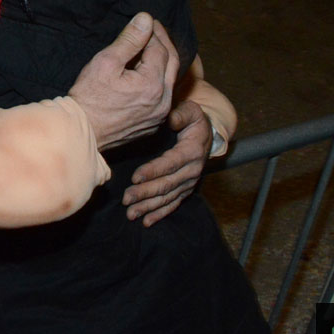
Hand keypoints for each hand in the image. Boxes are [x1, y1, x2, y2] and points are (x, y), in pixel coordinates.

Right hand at [70, 13, 179, 149]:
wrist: (81, 132)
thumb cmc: (89, 97)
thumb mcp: (106, 62)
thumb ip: (129, 40)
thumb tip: (145, 19)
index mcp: (153, 84)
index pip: (159, 49)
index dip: (152, 32)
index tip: (145, 21)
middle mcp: (163, 101)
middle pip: (171, 63)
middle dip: (163, 43)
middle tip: (153, 28)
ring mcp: (159, 115)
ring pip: (169, 80)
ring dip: (163, 61)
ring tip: (150, 46)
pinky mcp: (153, 124)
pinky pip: (163, 96)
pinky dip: (158, 80)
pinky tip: (146, 72)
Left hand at [123, 101, 212, 226]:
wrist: (207, 135)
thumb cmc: (193, 121)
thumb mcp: (191, 111)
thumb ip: (181, 114)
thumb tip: (171, 119)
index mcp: (191, 152)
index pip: (170, 164)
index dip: (152, 171)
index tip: (134, 178)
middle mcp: (192, 170)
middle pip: (166, 184)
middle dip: (145, 193)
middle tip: (126, 199)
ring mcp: (189, 183)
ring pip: (167, 197)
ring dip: (148, 207)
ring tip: (131, 213)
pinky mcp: (186, 190)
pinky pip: (173, 204)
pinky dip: (160, 214)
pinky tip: (146, 222)